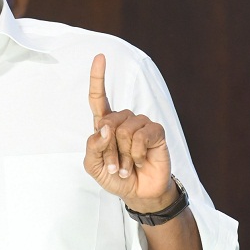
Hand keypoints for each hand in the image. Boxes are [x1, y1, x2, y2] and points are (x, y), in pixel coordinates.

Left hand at [83, 54, 176, 212]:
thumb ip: (93, 147)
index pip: (98, 97)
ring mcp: (140, 124)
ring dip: (123, 155)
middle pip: (109, 121)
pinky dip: (137, 153)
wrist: (139, 193)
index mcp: (105, 124)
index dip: (98, 77)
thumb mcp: (94, 166)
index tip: (100, 56)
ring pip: (124, 130)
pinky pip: (141, 135)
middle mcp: (123, 120)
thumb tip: (104, 126)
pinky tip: (140, 160)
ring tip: (128, 166)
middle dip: (109, 149)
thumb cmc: (116, 177)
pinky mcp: (156, 132)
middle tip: (116, 166)